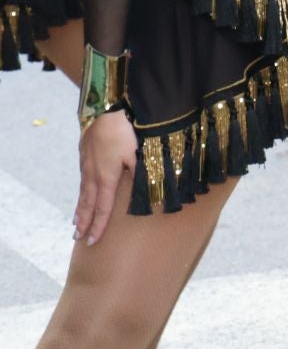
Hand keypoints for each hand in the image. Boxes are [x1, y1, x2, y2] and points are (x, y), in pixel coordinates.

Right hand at [75, 110, 136, 245]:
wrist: (107, 107)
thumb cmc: (126, 130)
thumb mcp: (139, 153)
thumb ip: (142, 174)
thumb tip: (150, 194)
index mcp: (106, 176)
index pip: (103, 207)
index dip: (99, 225)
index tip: (92, 240)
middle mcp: (93, 173)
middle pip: (88, 203)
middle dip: (84, 222)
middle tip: (78, 238)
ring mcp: (86, 162)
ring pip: (83, 191)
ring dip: (80, 209)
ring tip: (76, 223)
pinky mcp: (85, 152)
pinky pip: (83, 179)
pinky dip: (82, 191)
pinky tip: (83, 193)